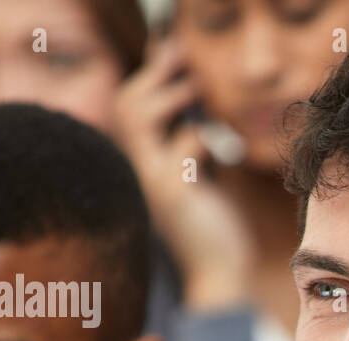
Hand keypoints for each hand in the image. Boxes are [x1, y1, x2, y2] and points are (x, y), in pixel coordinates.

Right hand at [111, 38, 254, 309]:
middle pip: (126, 103)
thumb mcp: (203, 179)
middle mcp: (139, 170)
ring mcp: (152, 181)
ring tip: (199, 92)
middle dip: (157, 75)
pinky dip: (204, 138)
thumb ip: (194, 146)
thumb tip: (202, 110)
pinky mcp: (175, 195)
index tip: (177, 57)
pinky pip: (183, 146)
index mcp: (143, 164)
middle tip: (188, 63)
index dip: (150, 78)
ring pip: (139, 116)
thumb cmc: (215, 227)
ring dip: (173, 96)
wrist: (222, 275)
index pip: (128, 107)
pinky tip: (222, 153)